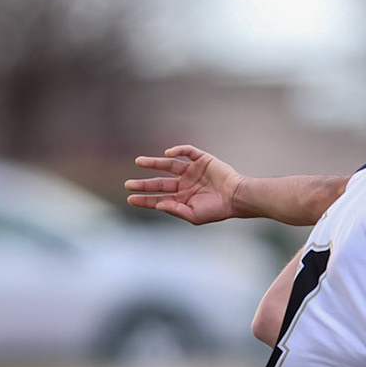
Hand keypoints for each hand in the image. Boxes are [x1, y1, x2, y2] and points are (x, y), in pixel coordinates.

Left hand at [126, 145, 245, 223]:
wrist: (237, 197)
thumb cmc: (218, 210)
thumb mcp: (194, 215)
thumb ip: (175, 210)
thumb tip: (158, 204)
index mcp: (183, 198)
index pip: (159, 198)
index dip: (145, 199)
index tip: (130, 198)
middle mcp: (186, 184)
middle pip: (160, 182)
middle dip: (144, 184)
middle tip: (127, 184)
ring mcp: (193, 171)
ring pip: (169, 165)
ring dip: (154, 163)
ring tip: (138, 162)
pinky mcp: (202, 160)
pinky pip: (187, 152)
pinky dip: (177, 151)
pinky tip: (168, 154)